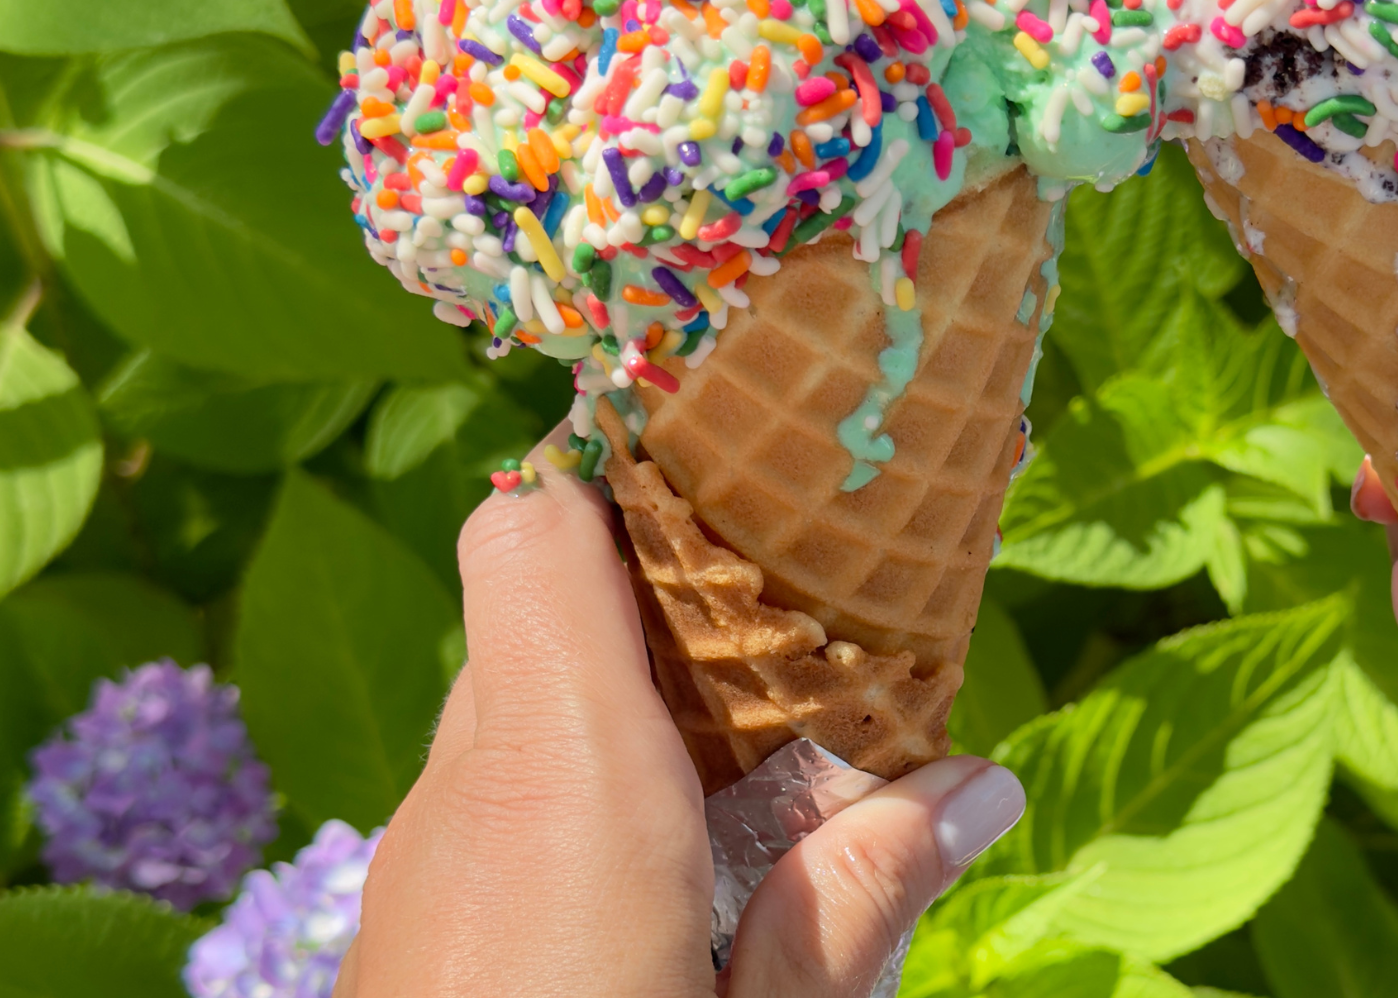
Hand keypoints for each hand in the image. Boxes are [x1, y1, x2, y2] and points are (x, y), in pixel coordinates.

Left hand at [335, 425, 1025, 997]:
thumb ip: (860, 897)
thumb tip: (977, 781)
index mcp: (558, 775)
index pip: (529, 524)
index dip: (619, 478)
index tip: (738, 490)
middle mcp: (467, 787)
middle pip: (549, 607)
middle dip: (682, 605)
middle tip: (814, 643)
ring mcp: (426, 857)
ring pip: (525, 704)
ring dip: (644, 706)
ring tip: (776, 769)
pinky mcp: (419, 919)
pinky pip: (501, 793)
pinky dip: (594, 786)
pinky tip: (689, 870)